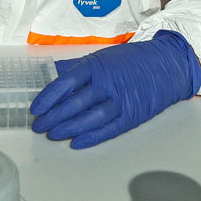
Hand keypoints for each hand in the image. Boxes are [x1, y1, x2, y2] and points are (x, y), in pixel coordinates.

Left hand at [30, 30, 200, 148]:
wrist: (165, 65)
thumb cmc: (129, 61)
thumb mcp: (102, 57)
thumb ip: (79, 70)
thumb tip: (53, 81)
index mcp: (95, 66)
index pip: (65, 83)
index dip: (48, 98)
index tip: (35, 108)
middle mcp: (106, 84)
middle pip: (74, 103)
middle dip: (53, 116)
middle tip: (38, 125)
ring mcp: (120, 101)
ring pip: (89, 118)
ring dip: (69, 128)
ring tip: (53, 134)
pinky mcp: (131, 116)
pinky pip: (108, 129)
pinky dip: (91, 137)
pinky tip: (76, 142)